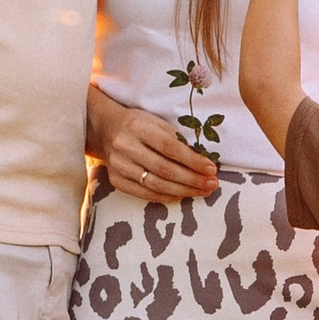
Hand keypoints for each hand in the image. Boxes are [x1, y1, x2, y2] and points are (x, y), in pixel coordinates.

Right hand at [91, 98, 218, 203]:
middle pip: (164, 169)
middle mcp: (125, 147)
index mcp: (138, 127)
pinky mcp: (115, 180)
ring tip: (202, 191)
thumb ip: (177, 140)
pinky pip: (144, 194)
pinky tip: (182, 195)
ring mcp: (119, 165)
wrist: (106, 129)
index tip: (211, 169)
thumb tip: (203, 163)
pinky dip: (166, 196)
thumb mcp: (157, 123)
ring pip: (155, 184)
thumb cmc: (140, 125)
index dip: (192, 160)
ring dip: (183, 191)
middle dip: (192, 179)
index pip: (170, 148)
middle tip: (212, 184)